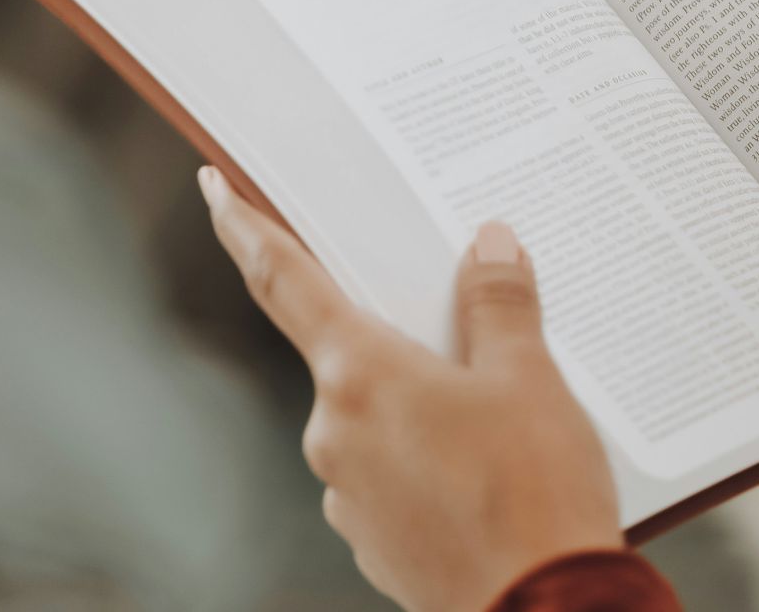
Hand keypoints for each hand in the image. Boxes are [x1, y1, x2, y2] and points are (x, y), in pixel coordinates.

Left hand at [197, 167, 620, 611]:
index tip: (215, 188)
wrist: (542, 610)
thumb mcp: (531, 379)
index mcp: (361, 375)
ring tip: (503, 418)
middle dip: (400, 334)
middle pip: (352, 352)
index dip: (247, 227)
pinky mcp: (374, 539)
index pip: (285, 280)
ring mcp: (348, 493)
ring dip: (423, 403)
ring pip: (378, 417)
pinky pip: (392, 473)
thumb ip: (500, 305)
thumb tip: (486, 244)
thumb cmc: (535, 494)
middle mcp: (334, 432)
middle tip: (463, 325)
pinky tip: (490, 471)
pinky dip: (430, 457)